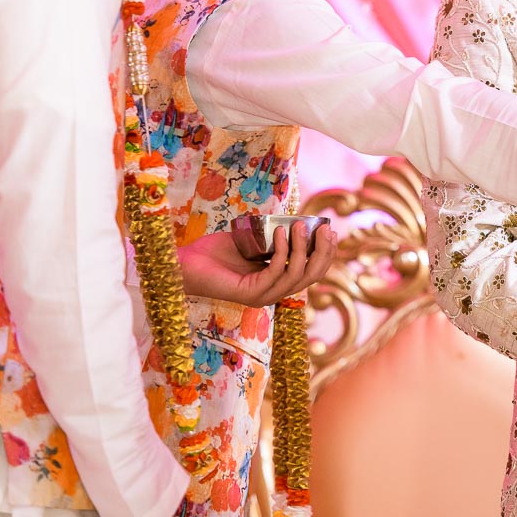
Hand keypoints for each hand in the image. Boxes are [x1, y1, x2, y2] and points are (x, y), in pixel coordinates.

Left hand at [177, 222, 337, 306]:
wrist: (186, 264)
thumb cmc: (215, 252)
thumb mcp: (252, 241)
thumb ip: (273, 237)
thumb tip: (297, 221)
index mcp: (276, 282)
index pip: (311, 273)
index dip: (325, 254)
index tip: (330, 231)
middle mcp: (273, 292)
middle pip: (310, 277)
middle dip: (322, 253)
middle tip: (325, 230)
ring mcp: (262, 296)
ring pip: (296, 276)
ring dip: (301, 248)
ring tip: (300, 226)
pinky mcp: (250, 294)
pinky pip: (275, 272)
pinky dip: (282, 251)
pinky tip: (280, 232)